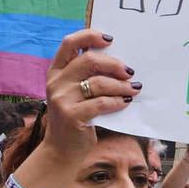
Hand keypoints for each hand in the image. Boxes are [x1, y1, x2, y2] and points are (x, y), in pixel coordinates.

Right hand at [41, 29, 139, 166]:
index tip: (110, 40)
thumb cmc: (75, 118)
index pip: (69, 43)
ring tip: (133, 90)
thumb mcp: (74, 93)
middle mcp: (56, 83)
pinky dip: (117, 101)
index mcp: (55, 72)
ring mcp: (61, 99)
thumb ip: (87, 76)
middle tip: (129, 72)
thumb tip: (119, 63)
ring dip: (121, 86)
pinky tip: (125, 102)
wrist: (61, 151)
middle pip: (88, 60)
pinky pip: (101, 103)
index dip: (90, 36)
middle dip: (114, 64)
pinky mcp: (71, 115)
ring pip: (98, 83)